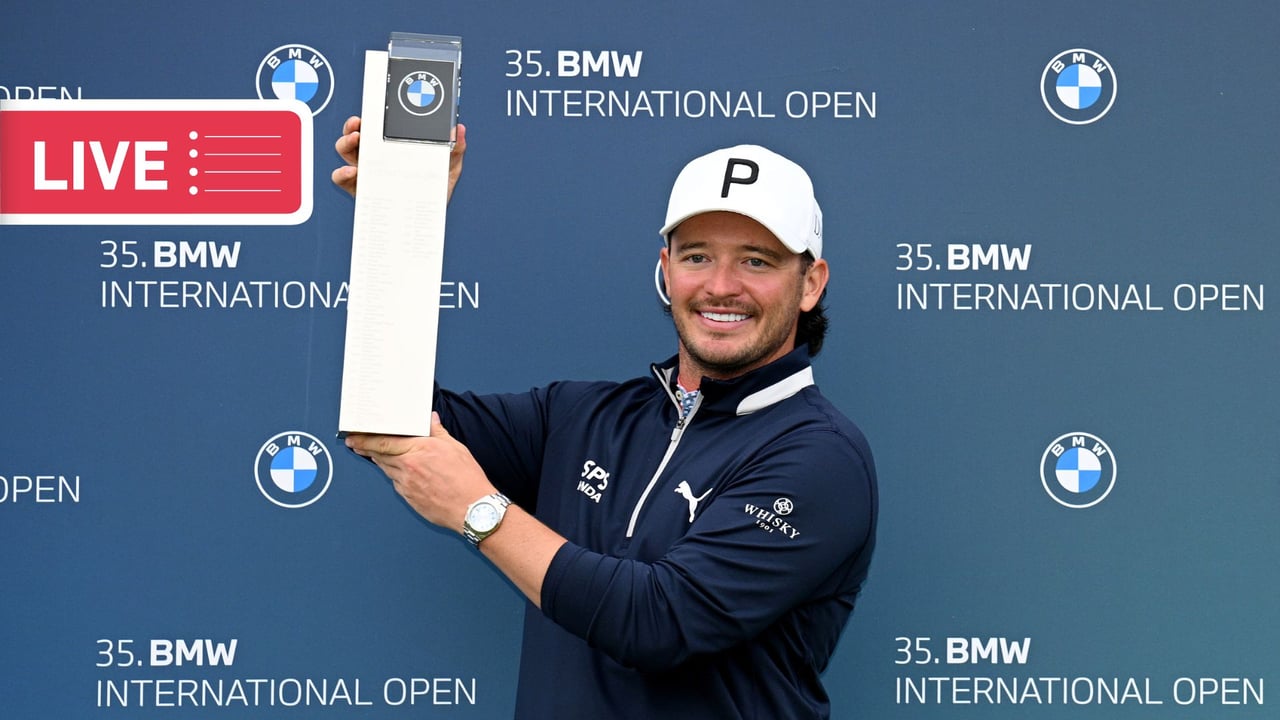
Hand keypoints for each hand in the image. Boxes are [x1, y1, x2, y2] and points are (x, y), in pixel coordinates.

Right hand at [330, 116, 467, 200]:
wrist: (430, 221)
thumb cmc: (435, 190)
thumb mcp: (448, 168)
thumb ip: (455, 150)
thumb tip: (459, 129)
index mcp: (392, 147)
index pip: (377, 126)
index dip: (371, 115)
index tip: (371, 111)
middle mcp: (375, 157)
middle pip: (355, 135)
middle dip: (352, 126)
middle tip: (359, 125)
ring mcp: (366, 173)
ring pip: (346, 152)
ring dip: (345, 143)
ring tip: (355, 140)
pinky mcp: (360, 191)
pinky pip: (343, 180)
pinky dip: (342, 174)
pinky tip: (352, 171)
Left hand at [346, 413, 494, 532]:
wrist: (472, 508)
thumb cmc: (466, 479)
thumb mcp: (455, 448)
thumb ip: (438, 432)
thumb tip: (431, 420)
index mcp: (417, 451)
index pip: (383, 443)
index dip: (364, 440)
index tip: (353, 438)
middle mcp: (408, 468)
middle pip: (380, 457)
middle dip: (368, 450)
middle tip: (358, 444)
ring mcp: (407, 485)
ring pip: (387, 470)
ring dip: (382, 462)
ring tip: (381, 456)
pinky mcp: (410, 499)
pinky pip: (397, 484)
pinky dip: (396, 476)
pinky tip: (401, 473)